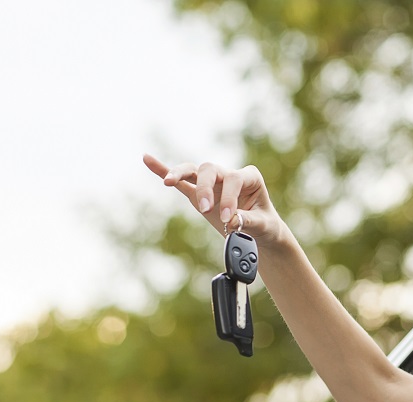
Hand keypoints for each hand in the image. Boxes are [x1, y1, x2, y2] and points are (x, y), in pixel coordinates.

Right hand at [143, 154, 286, 245]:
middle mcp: (229, 174)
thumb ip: (248, 221)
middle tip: (206, 209)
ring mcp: (213, 182)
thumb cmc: (265, 224)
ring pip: (193, 170)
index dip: (230, 197)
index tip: (229, 219)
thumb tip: (232, 221)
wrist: (260, 230)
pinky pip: (181, 180)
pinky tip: (148, 160)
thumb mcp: (263, 225)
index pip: (234, 179)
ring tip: (168, 182)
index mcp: (249, 177)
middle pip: (210, 170)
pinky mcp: (199, 191)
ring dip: (179, 174)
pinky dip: (164, 170)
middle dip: (205, 187)